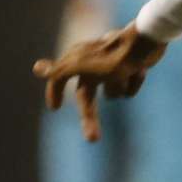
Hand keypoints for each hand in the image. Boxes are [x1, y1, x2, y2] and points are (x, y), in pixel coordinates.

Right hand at [34, 23, 167, 142]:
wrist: (145, 42)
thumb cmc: (111, 56)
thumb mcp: (80, 66)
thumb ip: (58, 71)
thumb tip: (37, 68)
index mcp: (78, 61)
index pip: (60, 80)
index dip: (55, 92)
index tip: (55, 108)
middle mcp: (93, 65)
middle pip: (87, 98)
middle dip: (89, 119)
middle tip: (92, 139)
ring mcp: (112, 67)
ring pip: (113, 94)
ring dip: (118, 88)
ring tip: (124, 73)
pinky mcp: (130, 68)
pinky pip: (129, 89)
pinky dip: (133, 83)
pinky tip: (138, 71)